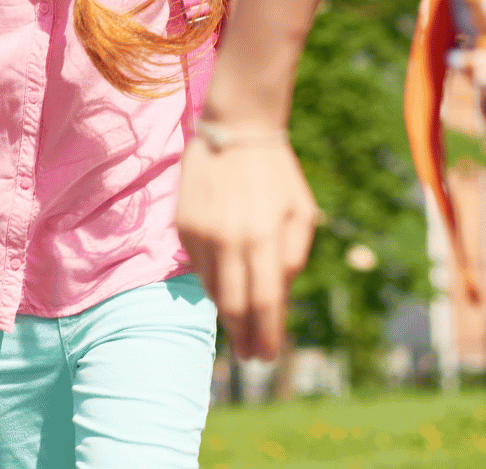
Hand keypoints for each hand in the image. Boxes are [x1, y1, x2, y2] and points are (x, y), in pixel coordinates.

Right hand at [175, 134, 318, 360]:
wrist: (236, 128)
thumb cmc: (277, 174)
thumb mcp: (302, 213)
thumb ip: (293, 258)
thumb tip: (278, 297)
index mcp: (265, 236)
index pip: (265, 301)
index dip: (267, 333)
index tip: (268, 356)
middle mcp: (230, 239)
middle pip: (234, 305)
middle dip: (245, 336)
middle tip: (252, 356)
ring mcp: (201, 233)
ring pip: (212, 289)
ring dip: (227, 313)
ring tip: (240, 329)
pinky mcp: (183, 225)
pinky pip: (197, 267)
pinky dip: (211, 283)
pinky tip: (223, 290)